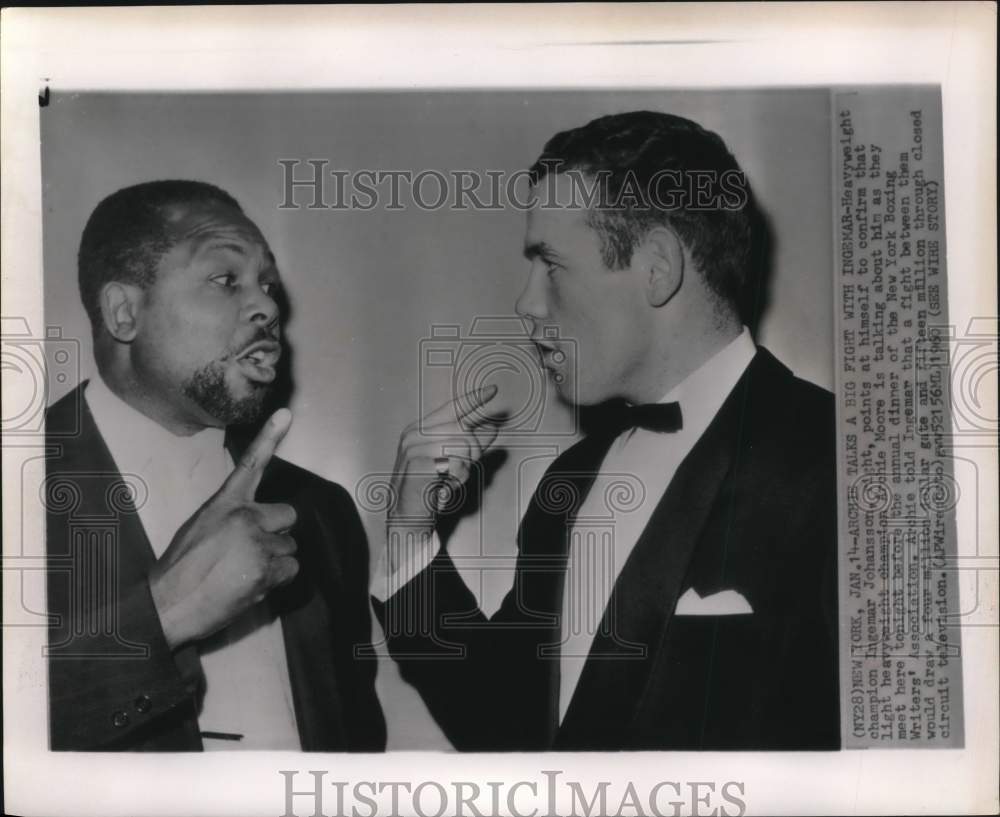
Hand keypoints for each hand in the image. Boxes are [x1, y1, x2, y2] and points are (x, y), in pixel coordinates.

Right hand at [149, 409, 298, 649]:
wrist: (169, 604)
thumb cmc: (181, 568)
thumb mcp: (202, 527)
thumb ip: (232, 517)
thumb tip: (258, 523)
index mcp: (226, 503)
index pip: (252, 464)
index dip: (270, 436)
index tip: (286, 413)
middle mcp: (246, 518)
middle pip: (288, 516)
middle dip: (278, 531)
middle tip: (253, 549)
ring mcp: (258, 544)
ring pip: (290, 546)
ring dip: (275, 559)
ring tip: (245, 570)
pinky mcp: (266, 570)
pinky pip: (291, 569)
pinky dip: (277, 578)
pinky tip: (253, 583)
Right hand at [386, 386, 501, 569]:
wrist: (407, 516)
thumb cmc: (428, 490)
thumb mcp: (453, 463)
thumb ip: (471, 444)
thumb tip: (492, 428)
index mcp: (421, 429)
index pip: (452, 408)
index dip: (474, 399)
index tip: (493, 390)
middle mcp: (415, 434)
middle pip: (464, 430)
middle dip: (473, 452)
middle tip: (461, 472)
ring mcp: (414, 447)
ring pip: (462, 446)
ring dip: (463, 469)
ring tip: (448, 482)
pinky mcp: (418, 461)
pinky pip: (454, 463)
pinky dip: (456, 479)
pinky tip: (444, 487)